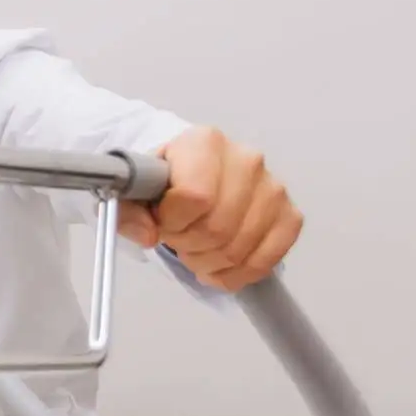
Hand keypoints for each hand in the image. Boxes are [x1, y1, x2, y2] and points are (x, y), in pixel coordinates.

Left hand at [117, 126, 302, 290]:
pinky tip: (217, 266)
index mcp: (205, 142)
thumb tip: (147, 234)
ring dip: (208, 263)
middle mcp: (246, 160)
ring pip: (239, 249)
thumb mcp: (132, 190)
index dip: (172, 221)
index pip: (194, 196)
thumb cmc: (164, 181)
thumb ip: (126, 210)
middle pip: (217, 227)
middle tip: (176, 240)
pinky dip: (236, 274)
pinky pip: (266, 260)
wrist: (191, 175)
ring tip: (193, 252)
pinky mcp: (289, 216)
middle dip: (188, 246)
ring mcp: (273, 188)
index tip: (161, 221)